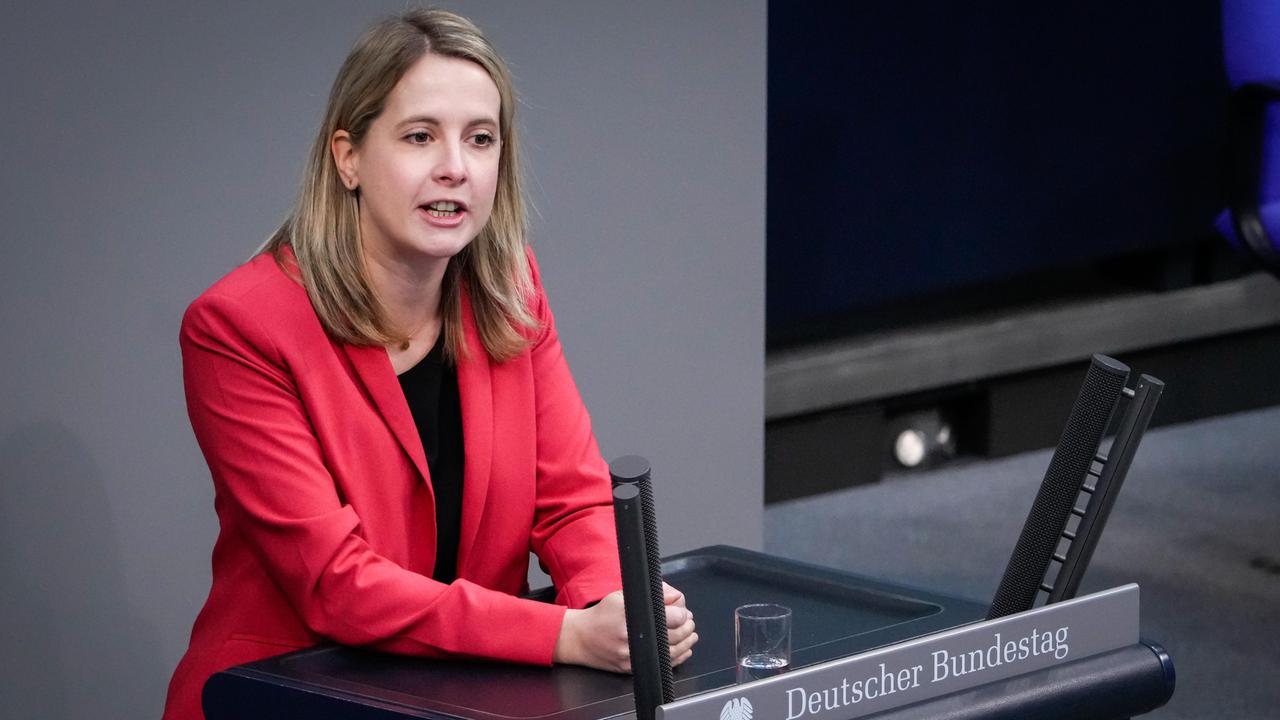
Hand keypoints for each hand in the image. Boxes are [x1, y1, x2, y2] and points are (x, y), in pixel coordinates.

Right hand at [553, 585, 698, 672]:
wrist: (579, 638)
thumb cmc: (600, 616)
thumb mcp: (621, 596)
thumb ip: (649, 596)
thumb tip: (673, 597)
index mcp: (629, 616)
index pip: (667, 617)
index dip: (681, 615)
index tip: (685, 612)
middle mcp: (631, 637)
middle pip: (671, 636)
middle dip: (686, 629)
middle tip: (690, 622)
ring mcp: (631, 656)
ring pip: (669, 654)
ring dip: (685, 644)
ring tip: (691, 636)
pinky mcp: (630, 668)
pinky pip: (659, 665)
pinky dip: (675, 659)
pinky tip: (683, 652)